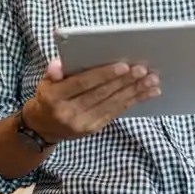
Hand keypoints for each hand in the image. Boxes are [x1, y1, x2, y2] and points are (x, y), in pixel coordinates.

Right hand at [22, 58, 160, 142]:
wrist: (43, 128)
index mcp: (55, 98)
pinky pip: (116, 112)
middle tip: (143, 70)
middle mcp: (69, 113)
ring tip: (151, 80)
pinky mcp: (94, 128)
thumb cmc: (48, 97)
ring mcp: (83, 124)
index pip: (82, 84)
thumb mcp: (44, 82)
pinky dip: (134, 101)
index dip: (103, 75)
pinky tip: (148, 93)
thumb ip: (53, 72)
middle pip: (101, 94)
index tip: (123, 66)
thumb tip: (59, 64)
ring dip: (135, 91)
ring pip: (113, 104)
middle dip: (124, 82)